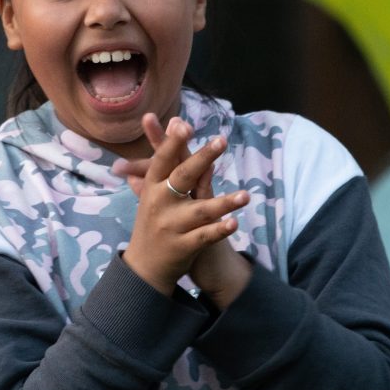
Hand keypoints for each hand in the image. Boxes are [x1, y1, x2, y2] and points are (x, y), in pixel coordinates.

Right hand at [121, 114, 248, 295]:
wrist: (144, 267)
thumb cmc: (152, 222)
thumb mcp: (152, 192)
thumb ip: (167, 158)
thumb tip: (174, 122)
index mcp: (151, 188)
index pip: (161, 160)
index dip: (171, 142)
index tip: (184, 124)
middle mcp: (159, 204)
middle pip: (182, 177)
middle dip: (201, 158)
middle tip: (221, 141)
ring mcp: (171, 226)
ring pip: (200, 210)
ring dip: (224, 203)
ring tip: (245, 195)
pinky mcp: (183, 247)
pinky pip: (205, 237)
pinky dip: (219, 230)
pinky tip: (234, 223)